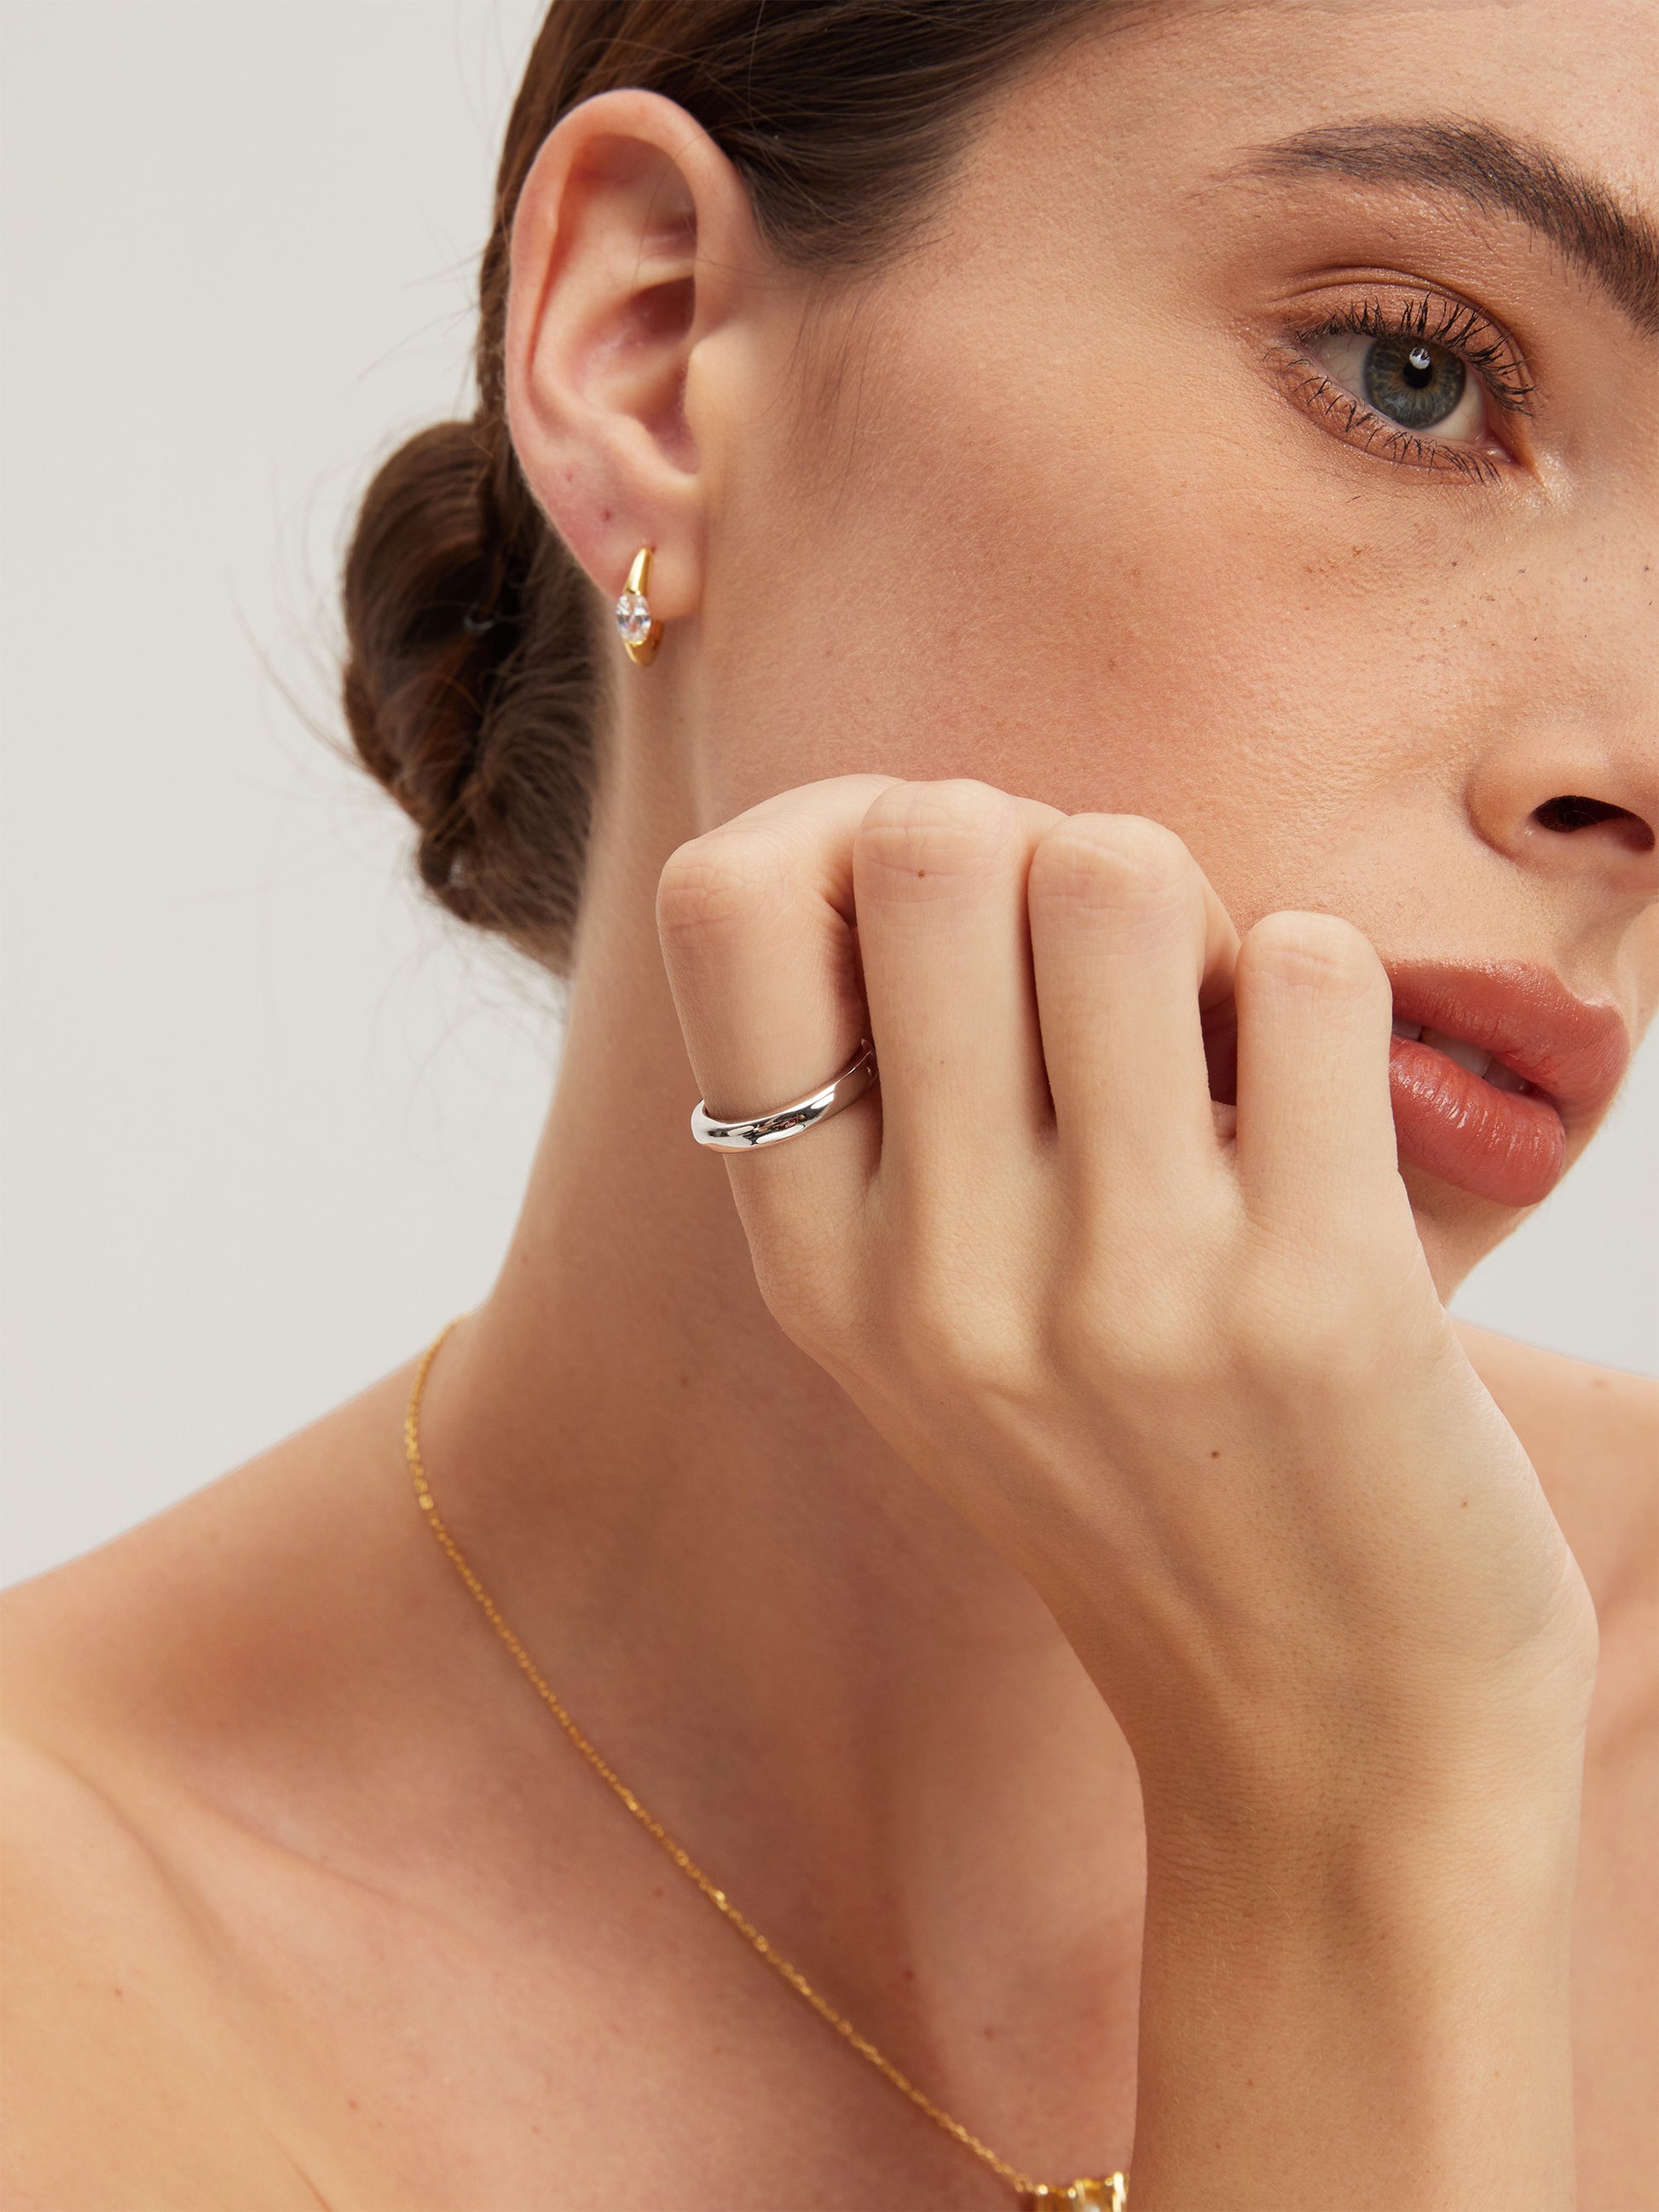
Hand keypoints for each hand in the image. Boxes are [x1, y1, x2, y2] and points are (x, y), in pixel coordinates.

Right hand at [656, 776, 1595, 1825]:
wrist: (1328, 1741)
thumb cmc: (1142, 1480)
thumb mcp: (934, 1328)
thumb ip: (889, 1107)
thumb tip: (923, 824)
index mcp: (812, 1261)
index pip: (724, 900)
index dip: (846, 820)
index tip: (959, 896)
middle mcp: (932, 1274)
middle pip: (931, 840)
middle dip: (1046, 841)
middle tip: (1121, 963)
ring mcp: (1117, 1291)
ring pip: (1117, 870)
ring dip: (1198, 910)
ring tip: (1226, 1035)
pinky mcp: (1317, 1300)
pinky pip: (1311, 969)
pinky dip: (1325, 993)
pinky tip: (1325, 1112)